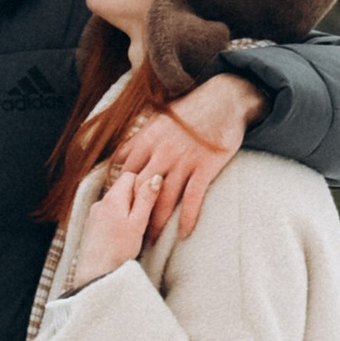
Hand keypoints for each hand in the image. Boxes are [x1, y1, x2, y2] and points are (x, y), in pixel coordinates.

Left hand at [69, 164, 160, 286]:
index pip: (130, 176)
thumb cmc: (118, 250)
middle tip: (146, 217)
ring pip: (116, 203)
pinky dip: (118, 220)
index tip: (153, 200)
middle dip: (137, 198)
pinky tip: (123, 235)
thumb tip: (155, 177)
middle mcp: (100, 202)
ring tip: (136, 229)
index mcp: (112, 198)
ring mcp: (94, 214)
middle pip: (123, 189)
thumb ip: (146, 200)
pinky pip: (108, 215)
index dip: (144, 184)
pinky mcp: (92, 227)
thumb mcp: (137, 223)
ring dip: (128, 210)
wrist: (95, 274)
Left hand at [111, 75, 262, 240]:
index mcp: (147, 140)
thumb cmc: (190, 110)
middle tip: (129, 234)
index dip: (120, 194)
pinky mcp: (204, 167)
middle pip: (142, 191)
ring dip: (158, 222)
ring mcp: (183, 161)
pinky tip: (185, 233)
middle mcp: (161, 153)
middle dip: (134, 214)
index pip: (126, 173)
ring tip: (152, 240)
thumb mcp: (157, 119)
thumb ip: (138, 140)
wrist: (224, 100)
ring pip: (164, 199)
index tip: (115, 212)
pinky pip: (193, 198)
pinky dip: (189, 217)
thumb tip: (119, 156)